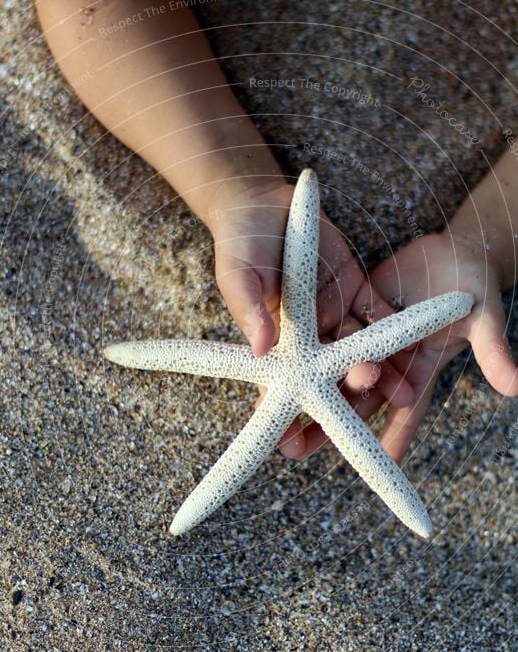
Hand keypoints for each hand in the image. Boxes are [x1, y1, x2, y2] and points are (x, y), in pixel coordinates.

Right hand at [207, 179, 414, 456]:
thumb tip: (262, 347)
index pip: (282, 387)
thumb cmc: (240, 242)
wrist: (265, 205)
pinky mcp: (357, 292)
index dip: (289, 417)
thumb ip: (248, 308)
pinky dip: (397, 332)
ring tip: (401, 394)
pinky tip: (416, 348)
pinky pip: (380, 316)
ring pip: (361, 353)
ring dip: (381, 374)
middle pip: (330, 378)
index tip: (293, 447)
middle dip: (347, 400)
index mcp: (276, 342)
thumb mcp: (236, 274)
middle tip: (364, 408)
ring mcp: (335, 317)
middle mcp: (308, 338)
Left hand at [296, 230, 517, 463]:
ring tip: (273, 412)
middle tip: (295, 448)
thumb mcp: (484, 317)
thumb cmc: (476, 283)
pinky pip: (324, 331)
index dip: (391, 439)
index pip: (405, 413)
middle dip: (326, 426)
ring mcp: (367, 336)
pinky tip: (274, 363)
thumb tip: (517, 387)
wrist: (455, 248)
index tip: (372, 468)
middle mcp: (388, 360)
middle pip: (354, 399)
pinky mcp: (351, 310)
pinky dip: (303, 347)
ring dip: (305, 391)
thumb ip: (493, 350)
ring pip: (331, 370)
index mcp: (420, 368)